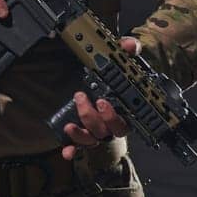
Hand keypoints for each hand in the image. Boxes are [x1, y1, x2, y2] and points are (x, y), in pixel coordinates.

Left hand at [60, 36, 139, 160]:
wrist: (108, 98)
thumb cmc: (117, 85)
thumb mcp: (123, 67)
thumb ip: (127, 54)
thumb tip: (130, 44)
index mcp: (124, 114)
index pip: (123, 120)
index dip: (113, 115)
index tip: (103, 101)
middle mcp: (111, 126)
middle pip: (105, 130)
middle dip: (93, 116)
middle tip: (82, 98)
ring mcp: (98, 133)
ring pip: (92, 139)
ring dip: (80, 134)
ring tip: (69, 125)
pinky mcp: (85, 136)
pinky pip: (79, 147)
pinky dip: (72, 150)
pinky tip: (65, 152)